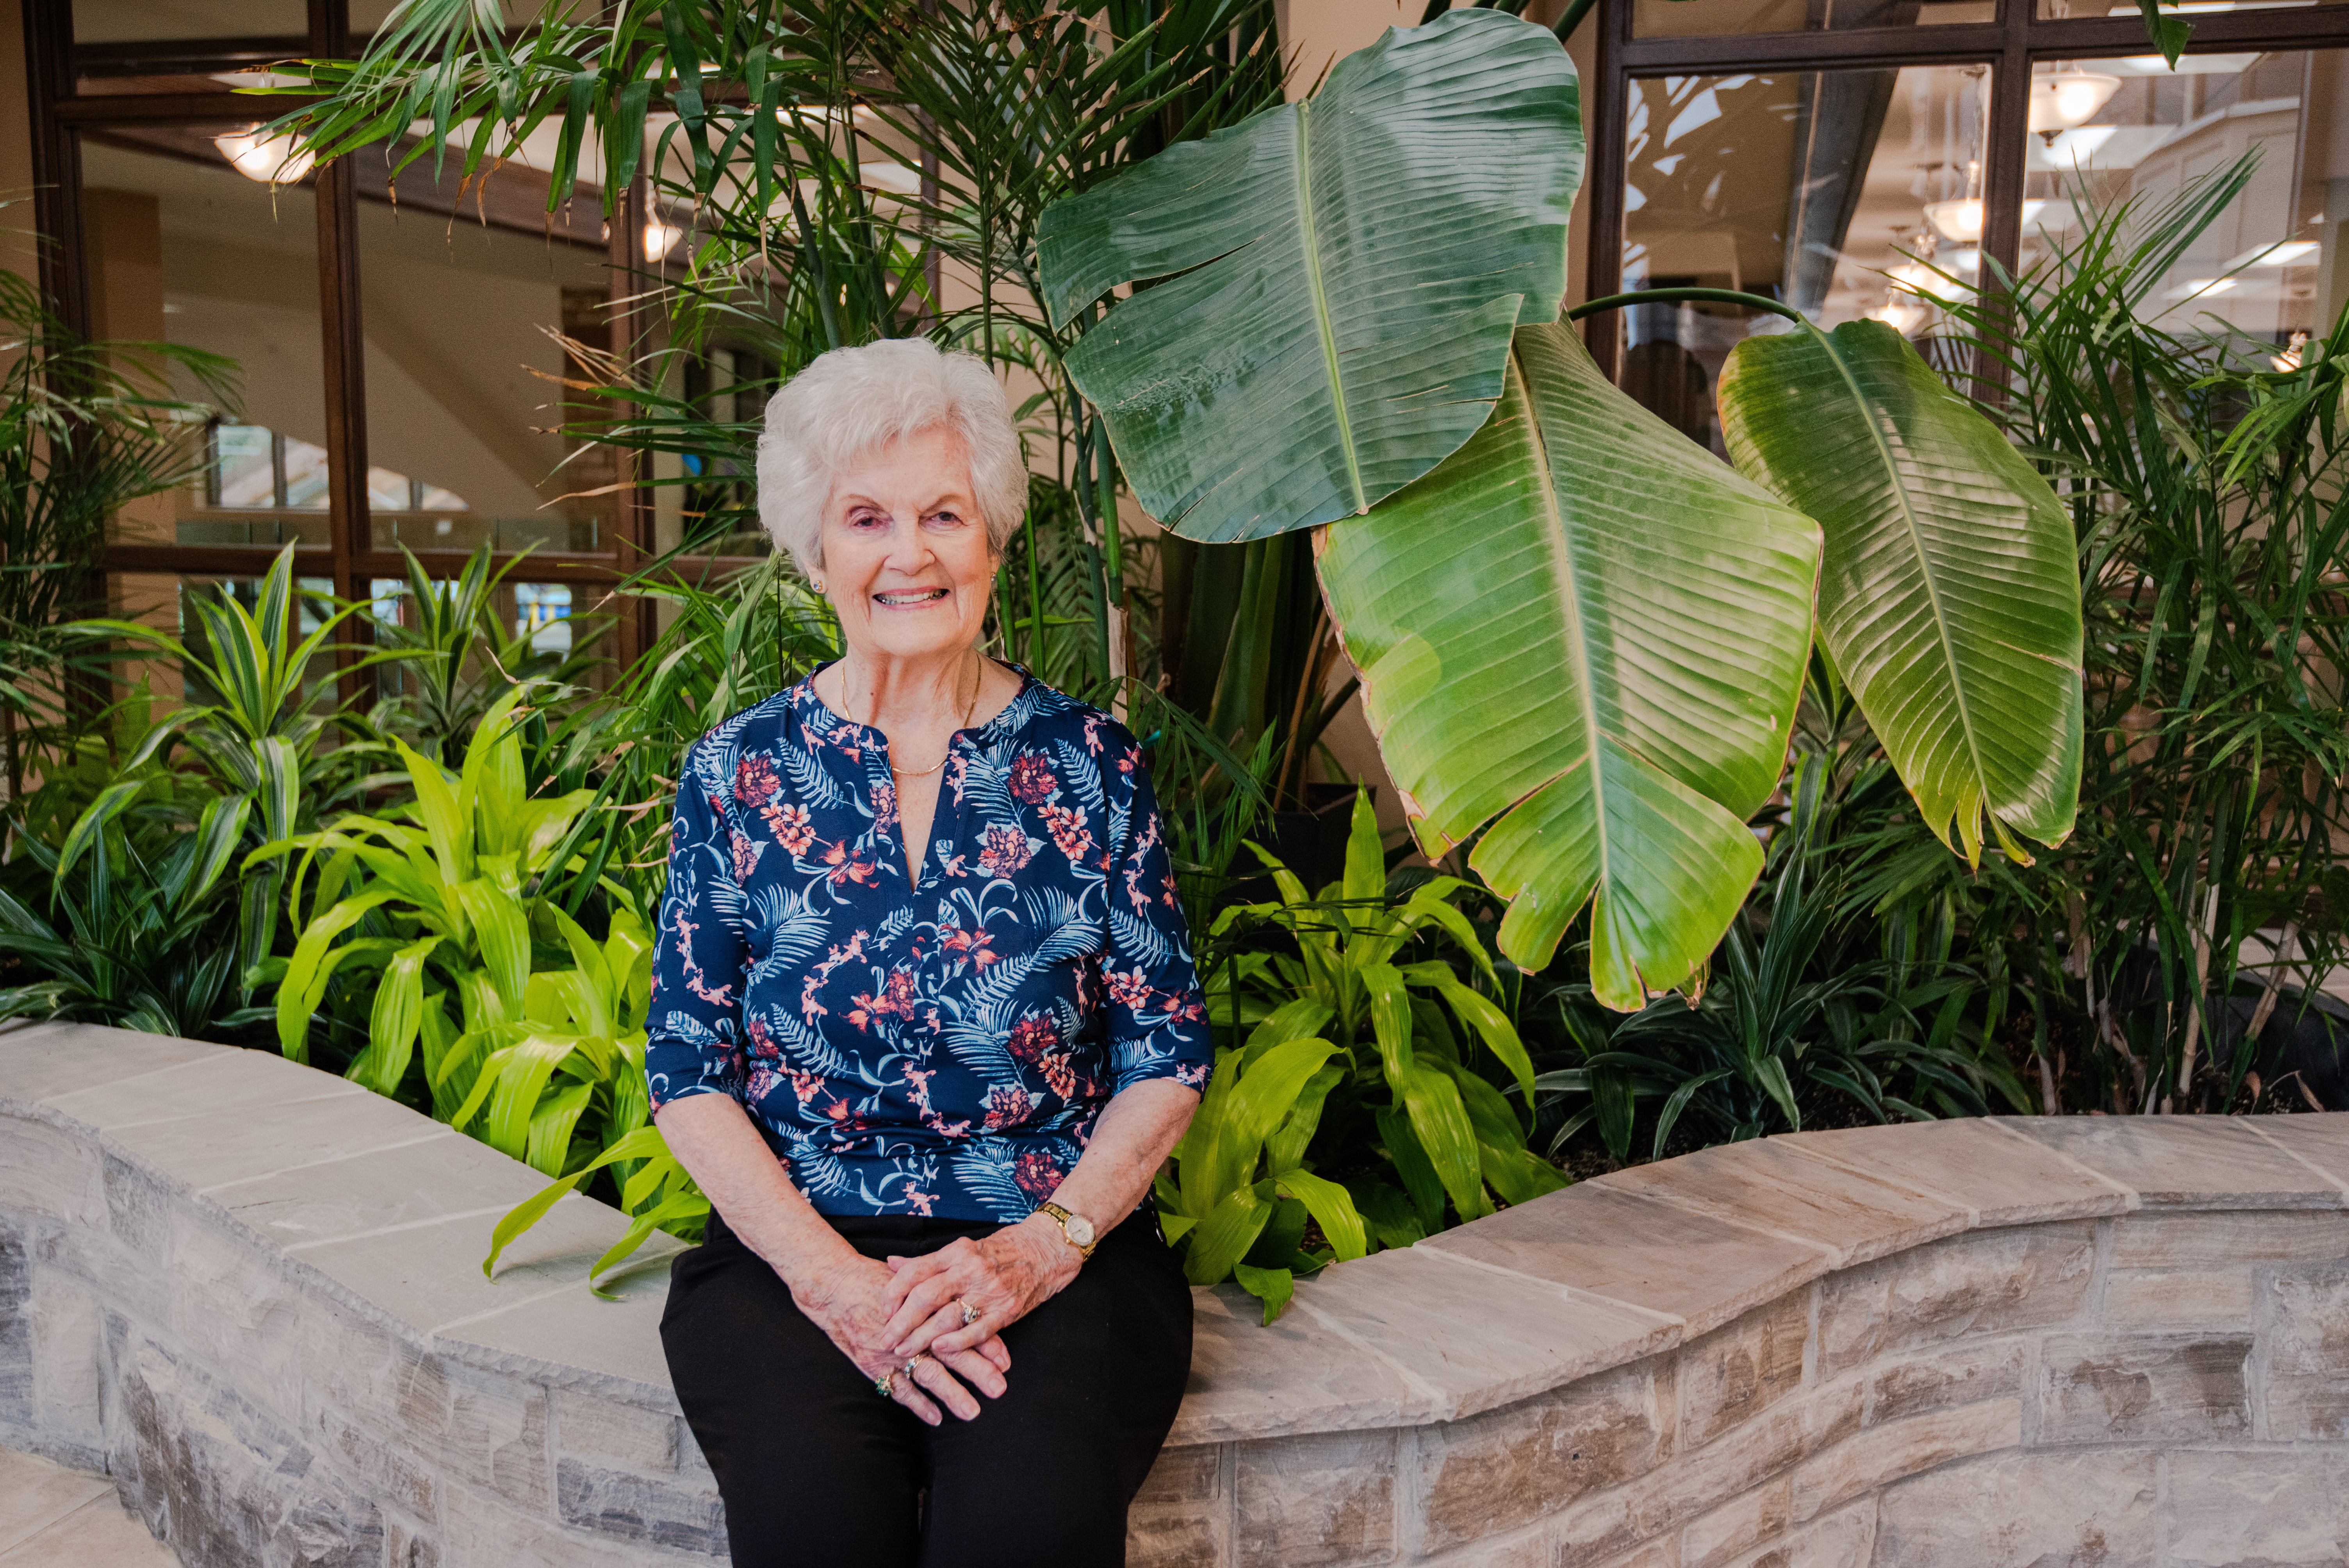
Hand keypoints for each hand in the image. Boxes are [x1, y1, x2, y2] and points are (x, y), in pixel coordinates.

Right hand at [793, 1252, 1011, 1425]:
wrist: (833, 1286)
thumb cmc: (874, 1281)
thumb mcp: (909, 1282)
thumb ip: (938, 1293)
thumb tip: (970, 1305)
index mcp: (924, 1305)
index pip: (961, 1326)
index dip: (984, 1344)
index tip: (1006, 1362)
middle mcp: (911, 1328)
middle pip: (949, 1352)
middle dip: (977, 1372)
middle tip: (1000, 1389)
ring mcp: (891, 1349)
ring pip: (927, 1374)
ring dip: (951, 1394)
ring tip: (973, 1411)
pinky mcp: (872, 1364)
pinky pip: (898, 1389)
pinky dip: (917, 1404)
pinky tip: (935, 1418)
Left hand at [881, 1215, 1080, 1361]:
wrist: (1047, 1248)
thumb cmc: (1002, 1249)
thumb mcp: (963, 1248)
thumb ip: (927, 1261)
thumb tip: (892, 1263)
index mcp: (956, 1252)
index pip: (916, 1271)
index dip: (894, 1291)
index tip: (881, 1309)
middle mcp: (970, 1269)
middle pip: (926, 1296)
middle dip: (901, 1322)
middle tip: (884, 1339)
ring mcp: (989, 1291)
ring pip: (947, 1316)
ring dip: (921, 1337)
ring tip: (904, 1352)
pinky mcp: (1006, 1310)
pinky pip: (977, 1330)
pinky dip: (956, 1342)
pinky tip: (939, 1350)